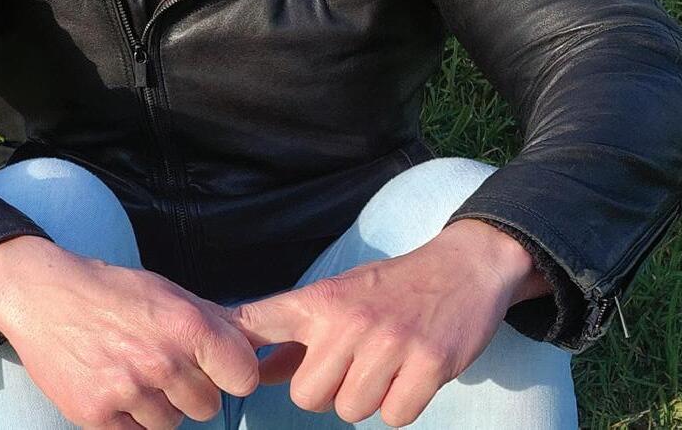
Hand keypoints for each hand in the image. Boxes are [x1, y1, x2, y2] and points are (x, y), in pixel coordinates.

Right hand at [0, 236, 258, 428]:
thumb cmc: (113, 290)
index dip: (232, 373)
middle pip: (207, 406)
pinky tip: (113, 383)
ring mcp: (128, 391)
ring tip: (133, 369)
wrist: (45, 296)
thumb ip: (212, 319)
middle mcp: (161, 360)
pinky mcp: (97, 416)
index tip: (218, 366)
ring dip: (158, 404)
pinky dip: (129, 416)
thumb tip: (254, 340)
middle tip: (162, 362)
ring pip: (171, 423)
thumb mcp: (168, 291)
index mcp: (186, 325)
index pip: (243, 376)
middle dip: (191, 389)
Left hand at [228, 219, 549, 426]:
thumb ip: (298, 337)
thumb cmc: (392, 288)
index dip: (234, 342)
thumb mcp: (341, 297)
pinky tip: (410, 375)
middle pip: (307, 396)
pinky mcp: (427, 364)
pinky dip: (401, 405)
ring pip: (351, 410)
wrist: (462, 266)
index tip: (218, 361)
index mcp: (321, 300)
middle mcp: (349, 320)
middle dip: (327, 392)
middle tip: (353, 366)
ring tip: (384, 365)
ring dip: (367, 399)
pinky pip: (394, 417)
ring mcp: (389, 342)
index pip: (260, 321)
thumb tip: (259, 372)